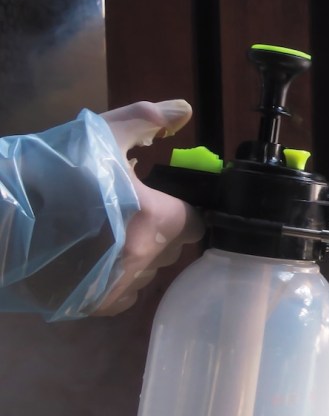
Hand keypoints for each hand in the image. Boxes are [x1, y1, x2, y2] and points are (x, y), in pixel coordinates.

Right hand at [91, 100, 205, 315]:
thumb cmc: (46, 171)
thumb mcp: (96, 134)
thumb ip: (145, 120)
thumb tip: (183, 110)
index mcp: (153, 218)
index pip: (195, 223)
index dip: (179, 209)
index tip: (159, 201)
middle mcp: (142, 259)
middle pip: (172, 247)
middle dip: (156, 229)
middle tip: (122, 211)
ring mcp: (117, 286)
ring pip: (147, 272)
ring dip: (135, 255)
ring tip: (100, 232)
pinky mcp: (93, 305)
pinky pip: (123, 294)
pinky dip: (113, 278)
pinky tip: (88, 257)